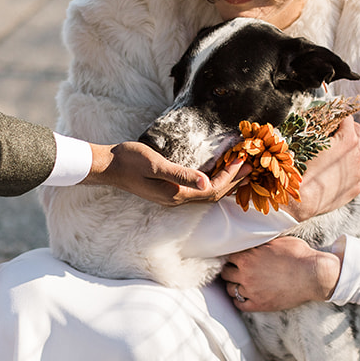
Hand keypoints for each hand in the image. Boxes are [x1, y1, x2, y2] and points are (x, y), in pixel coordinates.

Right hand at [81, 141, 248, 205]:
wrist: (108, 167)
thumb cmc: (129, 161)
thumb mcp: (156, 164)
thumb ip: (181, 174)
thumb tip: (206, 182)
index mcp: (176, 194)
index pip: (213, 190)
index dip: (231, 177)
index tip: (244, 160)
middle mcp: (176, 200)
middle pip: (213, 195)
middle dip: (234, 181)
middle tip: (250, 165)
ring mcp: (172, 197)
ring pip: (206, 194)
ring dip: (225, 182)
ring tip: (239, 169)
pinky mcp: (168, 191)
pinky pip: (197, 190)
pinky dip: (212, 181)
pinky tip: (216, 171)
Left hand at [220, 237, 342, 310]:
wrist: (314, 275)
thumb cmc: (298, 255)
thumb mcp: (276, 241)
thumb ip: (259, 244)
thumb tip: (250, 240)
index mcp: (247, 257)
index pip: (228, 257)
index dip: (232, 256)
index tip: (235, 257)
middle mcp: (246, 275)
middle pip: (226, 273)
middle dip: (231, 269)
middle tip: (237, 269)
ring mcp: (252, 291)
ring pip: (230, 289)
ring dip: (234, 284)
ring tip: (240, 282)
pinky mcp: (260, 305)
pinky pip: (240, 304)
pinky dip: (239, 300)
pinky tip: (244, 295)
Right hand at [288, 117, 359, 219]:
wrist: (300, 200)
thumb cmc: (298, 171)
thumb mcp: (302, 142)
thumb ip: (312, 128)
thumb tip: (310, 120)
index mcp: (347, 139)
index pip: (347, 118)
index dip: (337, 116)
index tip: (330, 117)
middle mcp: (357, 153)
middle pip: (359, 132)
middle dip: (348, 128)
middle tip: (335, 129)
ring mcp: (359, 170)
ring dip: (356, 144)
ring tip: (344, 145)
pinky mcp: (358, 185)